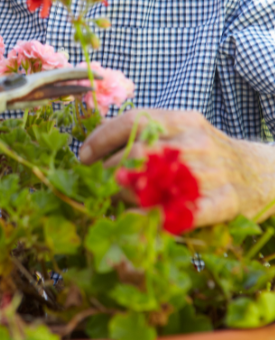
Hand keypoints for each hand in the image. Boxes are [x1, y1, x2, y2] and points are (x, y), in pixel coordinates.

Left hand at [79, 108, 274, 226]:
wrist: (261, 172)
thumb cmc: (208, 154)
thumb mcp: (182, 132)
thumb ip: (147, 135)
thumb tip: (95, 147)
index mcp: (183, 119)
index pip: (134, 121)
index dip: (102, 138)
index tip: (83, 156)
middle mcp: (197, 141)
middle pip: (140, 152)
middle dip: (109, 171)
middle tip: (97, 184)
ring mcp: (213, 171)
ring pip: (156, 182)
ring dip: (127, 195)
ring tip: (116, 200)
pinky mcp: (225, 202)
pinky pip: (183, 213)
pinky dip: (155, 219)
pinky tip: (138, 220)